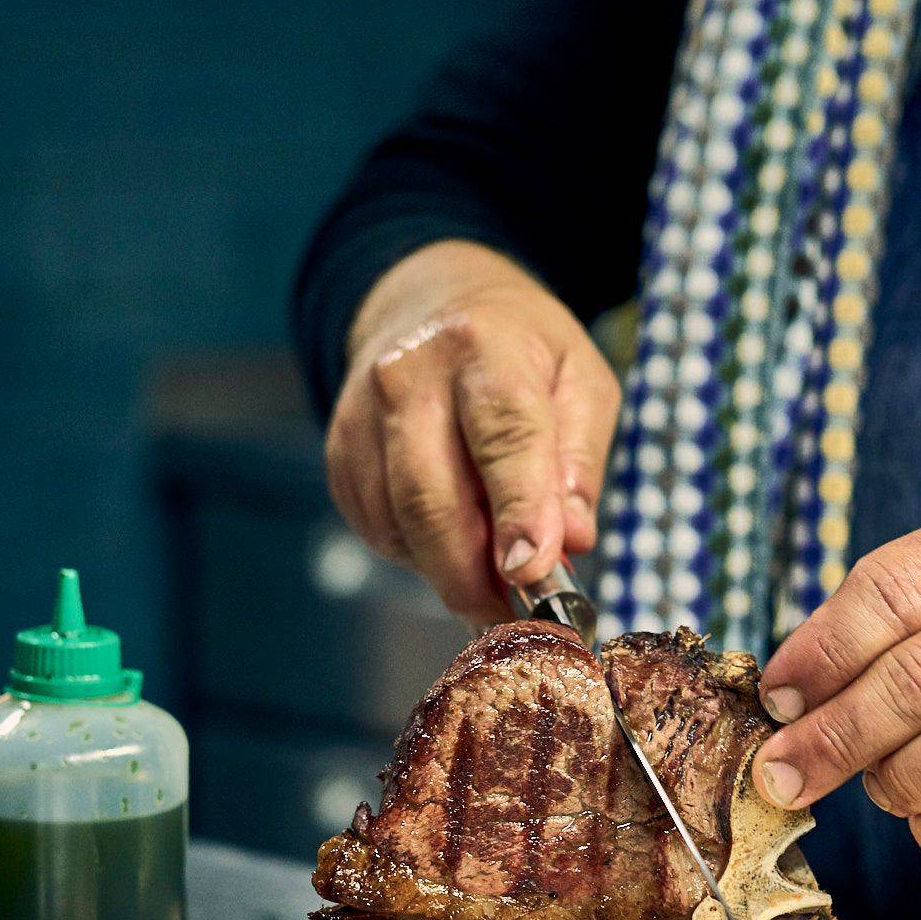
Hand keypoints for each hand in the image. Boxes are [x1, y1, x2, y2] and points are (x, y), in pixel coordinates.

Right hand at [326, 240, 620, 621]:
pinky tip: (450, 541)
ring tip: (492, 583)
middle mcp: (409, 377)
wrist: (428, 301)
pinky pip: (378, 528)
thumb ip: (580, 461)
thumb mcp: (579, 380)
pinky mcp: (340, 453)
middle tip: (513, 618)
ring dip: (449, 572)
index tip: (532, 572)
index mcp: (483, 349)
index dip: (518, 511)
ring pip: (400, 524)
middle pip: (433, 497)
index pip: (503, 437)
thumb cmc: (519, 350)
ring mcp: (362, 415)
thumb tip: (572, 539)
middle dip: (474, 574)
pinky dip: (418, 554)